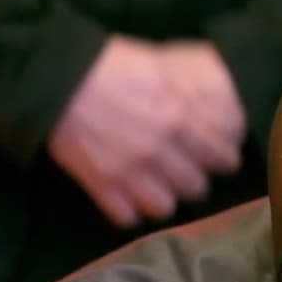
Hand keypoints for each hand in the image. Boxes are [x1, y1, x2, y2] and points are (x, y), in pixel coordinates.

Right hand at [48, 36, 241, 228]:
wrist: (58, 77)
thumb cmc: (110, 63)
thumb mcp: (160, 65)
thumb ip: (188, 86)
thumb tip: (219, 89)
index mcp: (180, 116)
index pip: (222, 156)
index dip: (224, 157)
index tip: (219, 156)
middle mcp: (160, 149)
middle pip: (197, 187)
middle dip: (194, 179)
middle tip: (187, 172)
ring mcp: (130, 171)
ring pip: (165, 208)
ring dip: (163, 198)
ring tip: (158, 188)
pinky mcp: (101, 185)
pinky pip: (127, 217)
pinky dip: (128, 211)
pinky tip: (127, 199)